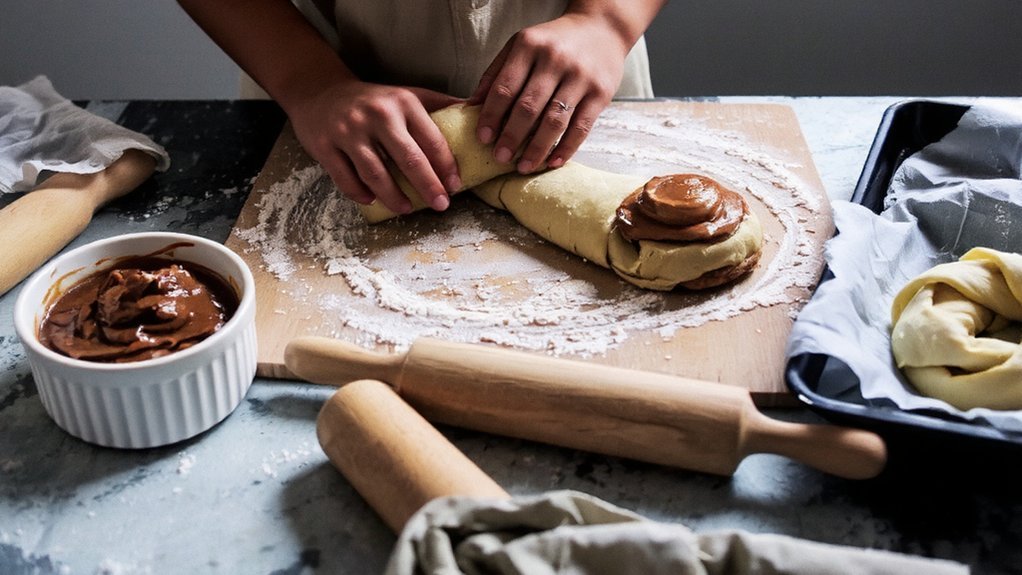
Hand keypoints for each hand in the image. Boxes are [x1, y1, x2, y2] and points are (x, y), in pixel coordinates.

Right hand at [287, 80, 463, 213]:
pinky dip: (360, 193)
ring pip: (375, 173)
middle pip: (408, 159)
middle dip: (429, 186)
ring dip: (394, 196)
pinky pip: (345, 178)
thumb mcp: (407, 95)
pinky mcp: (325, 146)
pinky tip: (373, 201)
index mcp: (402, 103)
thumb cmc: (374, 101)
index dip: (446, 167)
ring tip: (408, 208)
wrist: (321, 92)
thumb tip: (479, 112)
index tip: (455, 186)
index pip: (432, 140)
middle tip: (441, 205)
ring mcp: (349, 131)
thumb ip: (440, 105)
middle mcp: (377, 115)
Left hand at [470, 14, 629, 173]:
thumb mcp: (521, 45)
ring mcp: (580, 77)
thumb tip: (471, 106)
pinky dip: (566, 149)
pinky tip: (552, 162)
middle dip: (511, 137)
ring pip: (554, 121)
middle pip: (528, 107)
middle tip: (500, 157)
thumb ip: (496, 73)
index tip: (483, 138)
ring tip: (523, 166)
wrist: (601, 29)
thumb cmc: (554, 42)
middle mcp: (555, 59)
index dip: (491, 116)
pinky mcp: (600, 93)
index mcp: (529, 45)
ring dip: (536, 148)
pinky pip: (581, 127)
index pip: (505, 87)